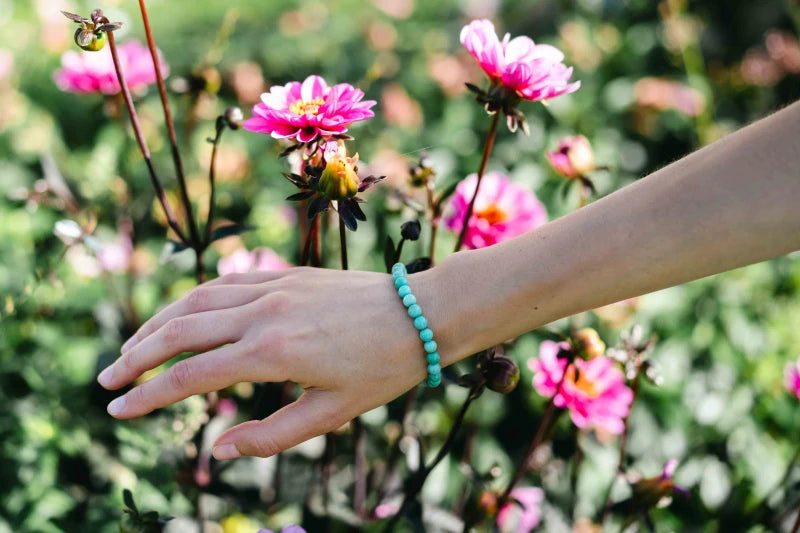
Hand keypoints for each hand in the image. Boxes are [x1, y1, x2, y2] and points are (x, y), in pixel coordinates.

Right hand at [97, 267, 443, 459]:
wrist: (421, 314)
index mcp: (273, 352)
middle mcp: (264, 313)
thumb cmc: (383, 369)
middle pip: (179, 332)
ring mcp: (274, 287)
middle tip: (107, 381)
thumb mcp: (331, 414)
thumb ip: (271, 436)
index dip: (149, 396)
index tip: (118, 411)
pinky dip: (193, 300)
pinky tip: (181, 315)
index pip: (191, 376)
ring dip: (157, 324)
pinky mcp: (285, 274)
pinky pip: (225, 283)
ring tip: (131, 349)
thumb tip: (220, 451)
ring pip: (196, 301)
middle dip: (136, 358)